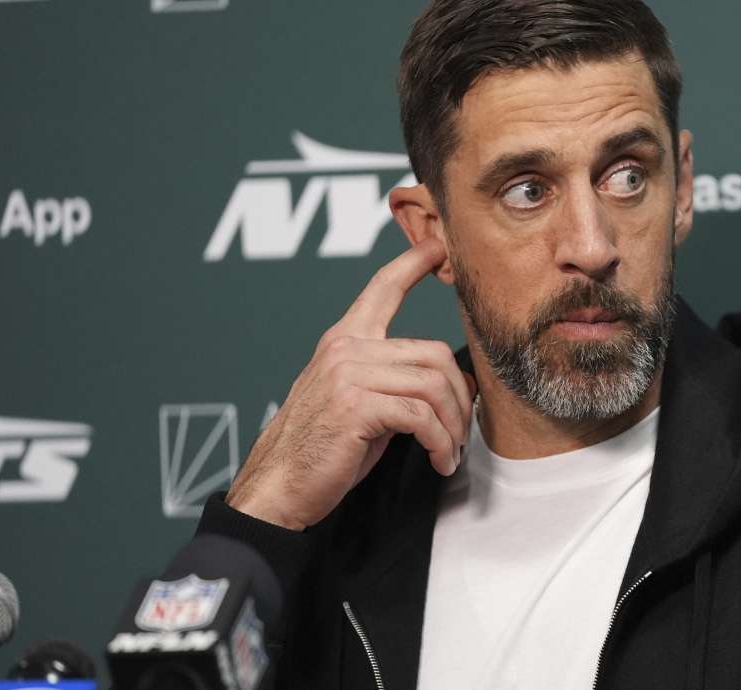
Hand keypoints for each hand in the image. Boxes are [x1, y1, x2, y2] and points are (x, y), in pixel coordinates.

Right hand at [225, 237, 473, 530]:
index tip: (437, 246)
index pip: (381, 290)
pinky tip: (439, 460)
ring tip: (450, 451)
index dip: (412, 264)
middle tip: (462, 428)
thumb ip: (393, 382)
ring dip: (452, 425)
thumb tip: (453, 384)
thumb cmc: (321, 449)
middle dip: (459, 394)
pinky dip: (440, 442)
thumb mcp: (358, 403)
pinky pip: (421, 416)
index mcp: (344, 342)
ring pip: (432, 384)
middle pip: (433, 352)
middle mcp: (346, 349)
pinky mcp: (356, 405)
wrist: (278, 486)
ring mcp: (348, 374)